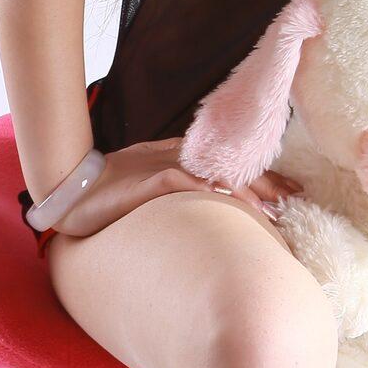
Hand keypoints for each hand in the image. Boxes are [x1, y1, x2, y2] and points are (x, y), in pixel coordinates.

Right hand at [49, 136, 302, 243]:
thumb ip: (183, 188)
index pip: (233, 164)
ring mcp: (165, 166)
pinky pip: (185, 183)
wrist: (72, 188)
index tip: (293, 191)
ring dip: (246, 193)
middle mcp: (180, 157)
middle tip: (295, 199)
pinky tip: (229, 203)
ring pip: (215, 175)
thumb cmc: (113, 190)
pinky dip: (208, 192)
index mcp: (184, 157)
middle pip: (233, 167)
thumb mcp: (153, 185)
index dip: (266, 177)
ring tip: (272, 210)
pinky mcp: (150, 179)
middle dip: (268, 184)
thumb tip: (216, 202)